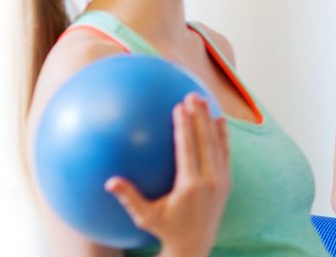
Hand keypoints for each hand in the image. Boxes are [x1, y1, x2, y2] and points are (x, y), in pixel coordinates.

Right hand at [104, 93, 231, 256]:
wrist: (196, 246)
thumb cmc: (166, 230)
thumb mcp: (146, 216)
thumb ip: (129, 197)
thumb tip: (109, 181)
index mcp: (190, 186)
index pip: (188, 149)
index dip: (185, 126)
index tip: (180, 106)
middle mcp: (210, 181)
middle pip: (206, 141)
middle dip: (199, 116)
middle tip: (192, 94)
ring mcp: (221, 181)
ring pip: (218, 144)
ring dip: (211, 121)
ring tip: (204, 99)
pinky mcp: (227, 182)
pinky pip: (226, 153)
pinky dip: (223, 135)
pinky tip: (220, 119)